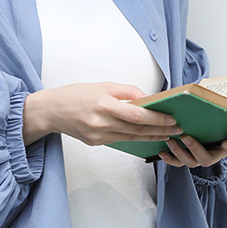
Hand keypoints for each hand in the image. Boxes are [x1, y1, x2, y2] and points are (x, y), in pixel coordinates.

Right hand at [23, 83, 184, 145]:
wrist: (50, 111)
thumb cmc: (75, 95)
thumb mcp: (102, 85)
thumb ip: (126, 92)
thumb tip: (147, 99)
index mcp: (103, 104)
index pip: (137, 115)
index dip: (156, 119)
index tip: (171, 119)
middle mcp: (101, 122)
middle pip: (137, 130)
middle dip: (159, 130)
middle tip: (176, 129)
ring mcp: (98, 135)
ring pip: (131, 138)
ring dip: (151, 137)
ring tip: (166, 135)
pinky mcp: (95, 142)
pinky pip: (120, 140)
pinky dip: (134, 138)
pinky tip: (146, 137)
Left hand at [157, 135, 226, 167]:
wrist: (208, 132)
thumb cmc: (219, 130)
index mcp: (224, 149)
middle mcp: (211, 157)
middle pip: (204, 159)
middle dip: (194, 148)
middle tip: (185, 137)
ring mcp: (197, 159)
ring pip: (188, 161)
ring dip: (178, 152)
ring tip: (170, 142)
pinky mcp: (185, 158)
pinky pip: (177, 162)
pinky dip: (169, 158)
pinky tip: (162, 152)